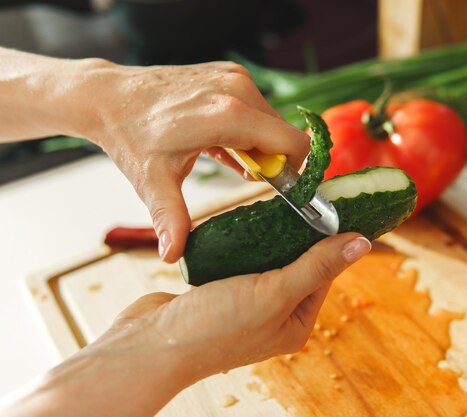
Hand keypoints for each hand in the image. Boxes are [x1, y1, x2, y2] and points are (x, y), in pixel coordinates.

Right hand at [1, 234, 370, 416]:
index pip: (323, 274)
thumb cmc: (214, 328)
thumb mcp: (275, 293)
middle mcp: (273, 315)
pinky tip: (242, 223)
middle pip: (296, 265)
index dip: (330, 242)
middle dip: (297, 236)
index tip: (333, 209)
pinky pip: (240, 261)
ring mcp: (245, 304)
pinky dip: (243, 243)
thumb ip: (317, 265)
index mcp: (294, 323)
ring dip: (269, 237)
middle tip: (299, 203)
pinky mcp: (219, 291)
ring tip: (271, 209)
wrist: (149, 343)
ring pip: (267, 260)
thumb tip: (362, 243)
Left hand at [74, 59, 309, 262]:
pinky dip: (249, 131)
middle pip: (284, 134)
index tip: (282, 189)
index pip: (293, 144)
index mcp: (228, 116)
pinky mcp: (228, 74)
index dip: (296, 170)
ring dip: (260, 146)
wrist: (108, 95)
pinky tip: (227, 148)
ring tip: (234, 163)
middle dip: (275, 161)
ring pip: (270, 122)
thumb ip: (171, 218)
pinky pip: (255, 109)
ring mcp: (233, 78)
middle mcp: (237, 90)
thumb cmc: (131, 135)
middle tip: (250, 179)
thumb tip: (173, 256)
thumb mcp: (153, 181)